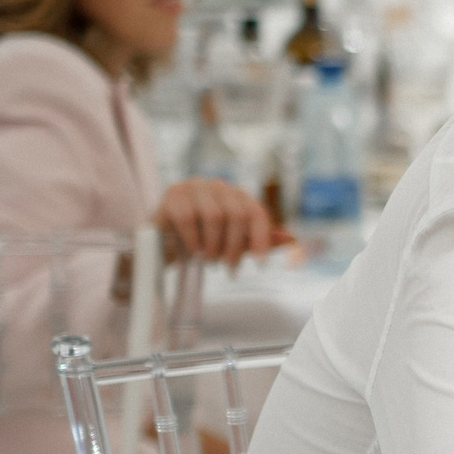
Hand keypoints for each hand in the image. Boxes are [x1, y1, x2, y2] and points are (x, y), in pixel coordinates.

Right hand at [155, 177, 280, 266]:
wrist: (162, 243)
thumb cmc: (202, 242)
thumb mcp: (234, 243)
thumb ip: (260, 240)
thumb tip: (291, 239)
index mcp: (237, 196)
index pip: (256, 213)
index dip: (261, 239)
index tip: (260, 264)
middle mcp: (218, 186)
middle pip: (237, 215)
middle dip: (235, 246)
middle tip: (229, 267)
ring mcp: (195, 186)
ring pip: (214, 216)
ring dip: (213, 245)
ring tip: (209, 260)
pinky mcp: (173, 194)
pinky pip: (188, 218)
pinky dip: (193, 239)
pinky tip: (193, 251)